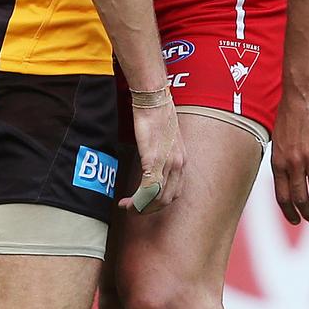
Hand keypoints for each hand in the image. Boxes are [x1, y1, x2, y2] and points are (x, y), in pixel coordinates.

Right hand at [119, 97, 184, 213]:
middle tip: (133, 209)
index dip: (159, 203)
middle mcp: (178, 164)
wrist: (153, 99)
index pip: (175, 192)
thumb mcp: (165, 138)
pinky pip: (147, 189)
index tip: (144, 203)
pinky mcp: (153, 159)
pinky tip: (127, 201)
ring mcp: (167, 163)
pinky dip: (137, 200)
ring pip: (157, 198)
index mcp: (182, 160)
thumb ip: (162, 154)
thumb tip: (152, 165)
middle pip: (167, 200)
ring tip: (127, 207)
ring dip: (141, 207)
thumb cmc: (156, 114)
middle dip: (149, 209)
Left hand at [271, 81, 308, 224]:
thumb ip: (283, 157)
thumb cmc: (290, 111)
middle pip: (300, 198)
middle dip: (308, 214)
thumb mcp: (279, 137)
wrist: (303, 91)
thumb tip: (286, 174)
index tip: (296, 220)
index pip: (282, 195)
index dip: (289, 211)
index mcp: (278, 160)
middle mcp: (293, 162)